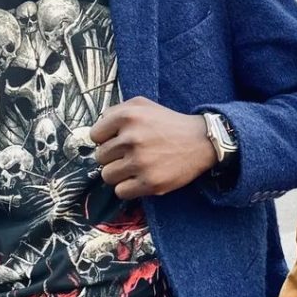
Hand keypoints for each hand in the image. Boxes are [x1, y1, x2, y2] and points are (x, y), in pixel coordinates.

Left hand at [90, 96, 216, 199]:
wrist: (201, 141)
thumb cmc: (169, 124)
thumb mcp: (143, 105)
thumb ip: (116, 111)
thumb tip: (96, 130)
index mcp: (128, 116)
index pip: (95, 135)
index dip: (105, 139)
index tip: (118, 141)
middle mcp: (132, 138)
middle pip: (100, 157)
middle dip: (113, 157)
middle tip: (130, 154)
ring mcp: (141, 162)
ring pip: (107, 176)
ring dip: (119, 174)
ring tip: (134, 167)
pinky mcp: (150, 183)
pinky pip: (121, 192)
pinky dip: (128, 188)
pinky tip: (140, 178)